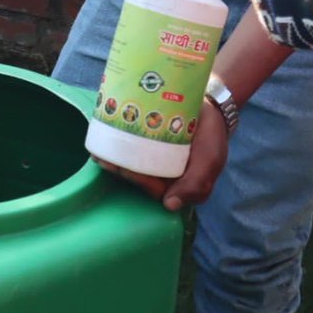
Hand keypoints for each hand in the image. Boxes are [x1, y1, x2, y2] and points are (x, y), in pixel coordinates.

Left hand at [94, 97, 228, 211]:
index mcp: (176, 187)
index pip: (152, 187)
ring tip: (99, 150)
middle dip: (119, 169)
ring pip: (133, 162)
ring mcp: (156, 157)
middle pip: (138, 176)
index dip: (135, 179)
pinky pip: (134, 145)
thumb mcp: (210, 160)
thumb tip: (169, 206)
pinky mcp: (150, 141)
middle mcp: (163, 175)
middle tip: (103, 157)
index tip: (122, 167)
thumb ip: (196, 184)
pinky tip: (107, 135)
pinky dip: (120, 142)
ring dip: (115, 158)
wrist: (211, 106)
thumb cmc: (212, 137)